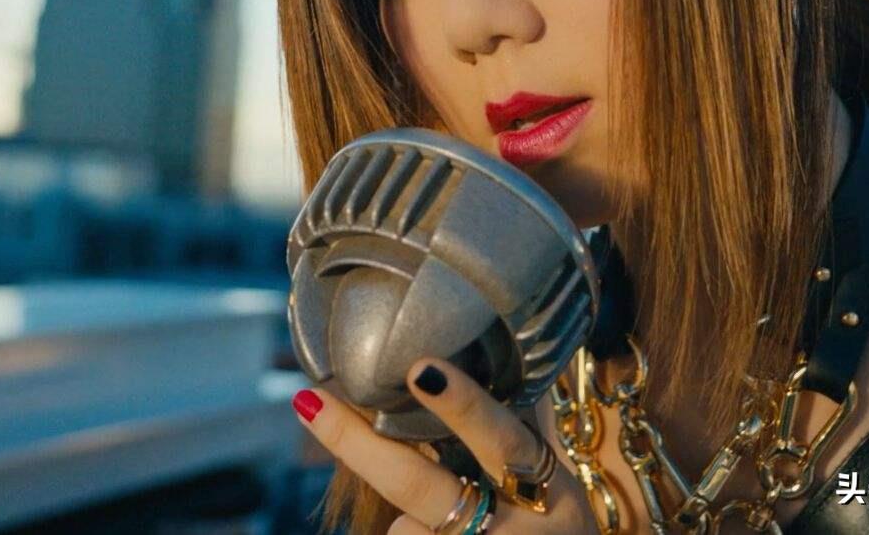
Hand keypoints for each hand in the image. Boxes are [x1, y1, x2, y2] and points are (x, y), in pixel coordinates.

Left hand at [292, 355, 600, 532]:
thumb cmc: (559, 525)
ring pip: (404, 529)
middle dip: (358, 444)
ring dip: (410, 520)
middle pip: (417, 485)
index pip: (502, 439)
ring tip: (453, 528)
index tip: (421, 368)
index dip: (463, 405)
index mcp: (547, 488)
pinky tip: (441, 534)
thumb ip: (523, 422)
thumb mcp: (557, 478)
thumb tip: (487, 351)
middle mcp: (512, 528)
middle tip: (309, 402)